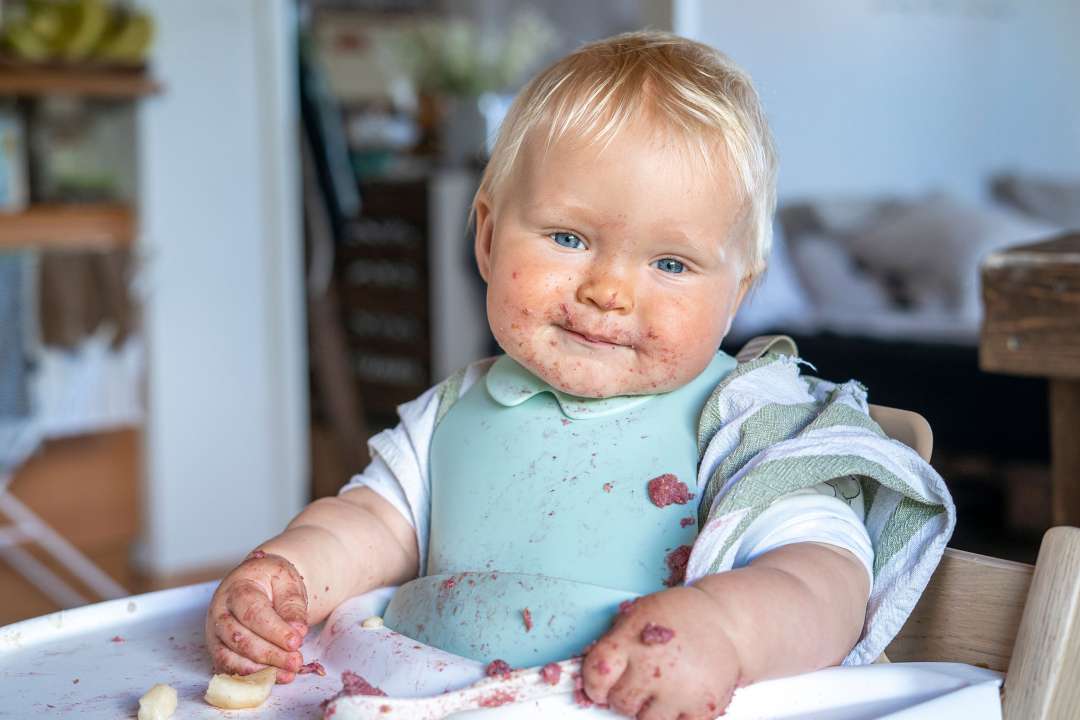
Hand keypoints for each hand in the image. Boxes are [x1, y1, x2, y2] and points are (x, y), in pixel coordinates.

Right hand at [205, 551, 308, 682]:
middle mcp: (220, 611)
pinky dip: (250, 676)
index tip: (296, 642)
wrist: (258, 580)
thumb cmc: (272, 580)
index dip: (275, 631)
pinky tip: (273, 677)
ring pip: (229, 657)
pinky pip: (228, 668)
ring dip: (260, 670)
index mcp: (237, 588)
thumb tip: (297, 631)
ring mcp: (215, 631)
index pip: (253, 613)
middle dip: (270, 654)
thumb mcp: (287, 582)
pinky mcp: (218, 648)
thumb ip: (292, 606)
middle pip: (240, 638)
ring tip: (288, 673)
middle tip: (295, 661)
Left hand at [582, 586, 742, 718]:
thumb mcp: (639, 614)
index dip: (593, 686)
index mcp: (632, 639)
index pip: (596, 675)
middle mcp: (654, 666)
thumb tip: (592, 675)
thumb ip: (615, 643)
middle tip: (638, 683)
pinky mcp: (704, 707)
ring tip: (661, 688)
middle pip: (620, 703)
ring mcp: (680, 689)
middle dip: (623, 696)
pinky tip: (680, 695)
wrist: (726, 620)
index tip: (599, 687)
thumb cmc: (678, 616)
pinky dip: (675, 716)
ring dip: (648, 710)